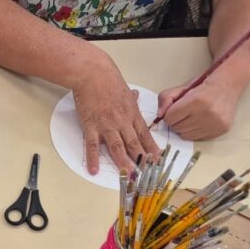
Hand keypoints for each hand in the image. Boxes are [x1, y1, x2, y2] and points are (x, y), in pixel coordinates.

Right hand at [73, 54, 158, 174]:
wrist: (93, 73)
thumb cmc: (108, 80)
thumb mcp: (125, 90)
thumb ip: (131, 98)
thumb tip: (136, 97)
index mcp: (132, 114)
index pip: (145, 135)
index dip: (152, 149)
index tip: (158, 160)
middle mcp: (122, 122)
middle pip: (134, 144)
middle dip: (142, 160)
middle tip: (147, 172)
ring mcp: (107, 125)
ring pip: (117, 147)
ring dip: (123, 162)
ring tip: (128, 175)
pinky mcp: (91, 126)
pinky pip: (92, 145)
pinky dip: (93, 158)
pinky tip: (94, 169)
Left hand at [157, 75, 239, 140]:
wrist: (228, 86)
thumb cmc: (202, 87)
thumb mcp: (182, 88)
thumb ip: (166, 98)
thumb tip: (159, 116)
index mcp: (196, 100)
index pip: (170, 118)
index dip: (170, 114)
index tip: (177, 109)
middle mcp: (207, 113)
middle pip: (177, 128)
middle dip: (177, 121)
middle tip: (186, 112)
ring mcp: (215, 124)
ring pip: (185, 135)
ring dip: (185, 127)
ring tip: (193, 116)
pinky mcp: (220, 131)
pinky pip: (197, 138)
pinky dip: (195, 131)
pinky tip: (201, 121)